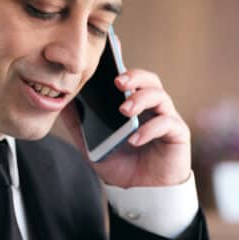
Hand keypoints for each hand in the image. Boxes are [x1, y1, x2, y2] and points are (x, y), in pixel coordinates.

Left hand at [61, 67, 191, 187]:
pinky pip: (167, 124)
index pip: (129, 77)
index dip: (123, 61)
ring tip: (124, 111)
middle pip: (150, 79)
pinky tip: (135, 139)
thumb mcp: (92, 145)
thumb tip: (60, 103)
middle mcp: (152, 107)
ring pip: (161, 96)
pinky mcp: (178, 134)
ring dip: (141, 99)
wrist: (141, 193)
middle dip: (134, 76)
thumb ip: (79, 124)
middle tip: (118, 82)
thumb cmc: (121, 164)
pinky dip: (149, 129)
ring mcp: (167, 118)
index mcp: (133, 104)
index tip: (114, 47)